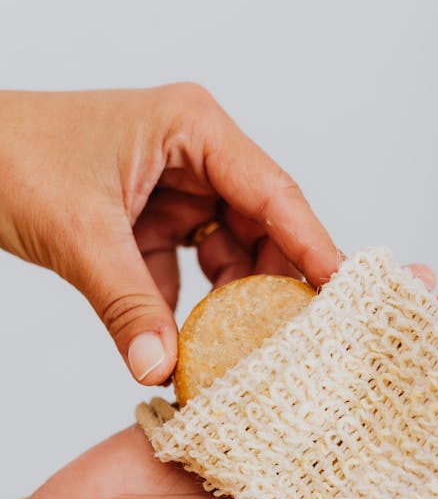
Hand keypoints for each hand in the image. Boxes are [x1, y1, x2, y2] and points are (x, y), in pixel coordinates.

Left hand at [0, 85, 339, 383]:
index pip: (273, 194)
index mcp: (193, 129)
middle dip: (275, 285)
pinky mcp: (152, 225)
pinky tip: (196, 348)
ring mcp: (175, 191)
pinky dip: (192, 312)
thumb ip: (126, 304)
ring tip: (248, 352)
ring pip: (231, 255)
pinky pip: (191, 274)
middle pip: (263, 228)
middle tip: (296, 340)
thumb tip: (162, 369)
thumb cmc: (8, 154)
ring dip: (235, 305)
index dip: (313, 245)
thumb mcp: (78, 232)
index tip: (343, 294)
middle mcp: (195, 156)